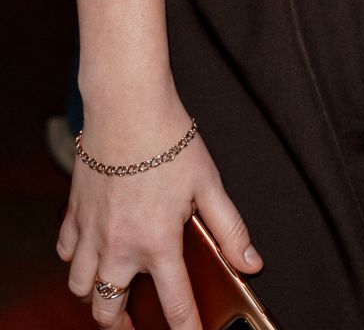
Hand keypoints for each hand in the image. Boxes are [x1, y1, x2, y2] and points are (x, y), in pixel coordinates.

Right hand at [57, 95, 260, 329]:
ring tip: (110, 295)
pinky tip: (90, 251)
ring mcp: (90, 231)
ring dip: (94, 296)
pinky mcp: (74, 212)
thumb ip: (230, 228)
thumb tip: (251, 262)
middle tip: (134, 324)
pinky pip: (65, 252)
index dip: (186, 327)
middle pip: (108, 308)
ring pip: (79, 287)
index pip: (174, 303)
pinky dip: (74, 260)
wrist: (126, 105)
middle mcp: (118, 245)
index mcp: (157, 242)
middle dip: (120, 325)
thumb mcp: (209, 183)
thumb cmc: (169, 139)